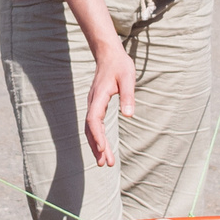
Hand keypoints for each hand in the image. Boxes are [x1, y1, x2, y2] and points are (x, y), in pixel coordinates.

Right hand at [84, 34, 135, 167]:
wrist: (109, 54)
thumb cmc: (120, 65)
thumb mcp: (128, 77)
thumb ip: (128, 96)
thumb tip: (129, 115)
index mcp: (99, 96)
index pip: (94, 119)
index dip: (97, 135)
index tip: (103, 148)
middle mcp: (93, 102)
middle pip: (90, 129)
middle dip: (97, 147)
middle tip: (106, 164)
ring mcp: (93, 104)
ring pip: (91, 129)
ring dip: (96, 145)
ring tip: (105, 162)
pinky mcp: (96, 106)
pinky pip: (94, 125)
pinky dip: (97, 137)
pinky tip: (102, 147)